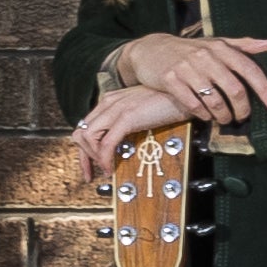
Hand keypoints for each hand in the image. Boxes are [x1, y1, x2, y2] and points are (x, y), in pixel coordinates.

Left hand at [71, 84, 194, 179]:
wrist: (185, 93)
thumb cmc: (168, 102)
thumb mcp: (141, 110)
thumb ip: (127, 120)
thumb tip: (120, 141)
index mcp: (110, 100)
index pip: (85, 126)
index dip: (84, 148)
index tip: (90, 165)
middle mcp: (109, 102)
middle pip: (81, 132)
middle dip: (84, 156)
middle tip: (93, 173)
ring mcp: (116, 108)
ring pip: (87, 137)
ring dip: (94, 158)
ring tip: (106, 169)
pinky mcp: (127, 117)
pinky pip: (106, 143)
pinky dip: (105, 159)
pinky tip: (111, 167)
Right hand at [104, 31, 266, 128]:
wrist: (150, 49)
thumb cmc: (189, 49)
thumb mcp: (216, 43)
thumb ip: (245, 45)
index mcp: (220, 48)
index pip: (249, 69)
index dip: (265, 89)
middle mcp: (205, 56)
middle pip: (234, 89)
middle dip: (242, 109)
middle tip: (242, 117)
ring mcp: (186, 67)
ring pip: (214, 99)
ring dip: (222, 115)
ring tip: (223, 119)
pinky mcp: (169, 79)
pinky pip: (192, 103)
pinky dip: (202, 114)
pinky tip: (205, 116)